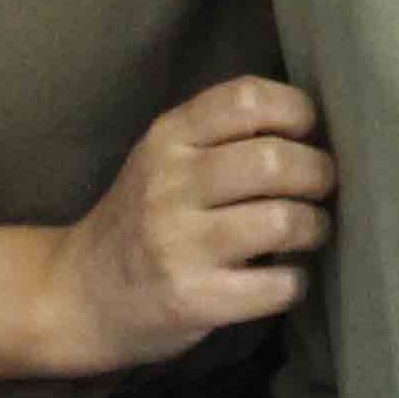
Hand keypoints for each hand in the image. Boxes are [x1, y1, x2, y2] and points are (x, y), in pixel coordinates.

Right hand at [37, 76, 328, 371]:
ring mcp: (178, 244)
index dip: (297, 112)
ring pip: (283, 220)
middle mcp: (169, 185)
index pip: (247, 98)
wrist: (77, 296)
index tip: (307, 134)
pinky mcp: (193, 299)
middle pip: (274, 160)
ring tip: (308, 232)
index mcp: (167, 138)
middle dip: (318, 173)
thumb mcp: (162, 160)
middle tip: (321, 188)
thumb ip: (220, 135)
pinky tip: (283, 278)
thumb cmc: (140, 221)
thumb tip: (313, 127)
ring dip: (314, 227)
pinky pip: (277, 284)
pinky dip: (296, 281)